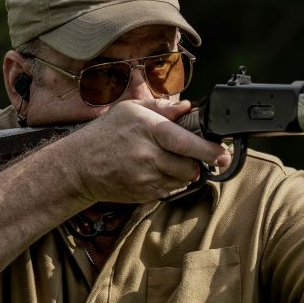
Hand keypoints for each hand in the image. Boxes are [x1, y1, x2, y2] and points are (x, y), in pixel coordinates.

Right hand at [58, 99, 230, 202]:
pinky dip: (170, 181)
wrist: (79, 166)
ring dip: (183, 172)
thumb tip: (188, 108)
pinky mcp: (144, 194)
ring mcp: (146, 178)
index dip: (209, 150)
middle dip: (197, 162)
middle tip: (190, 154)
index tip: (224, 154)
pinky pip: (170, 190)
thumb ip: (162, 108)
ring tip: (166, 159)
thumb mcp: (131, 110)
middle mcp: (148, 155)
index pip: (185, 142)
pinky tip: (154, 170)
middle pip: (190, 167)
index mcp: (148, 130)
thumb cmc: (106, 134)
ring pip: (183, 180)